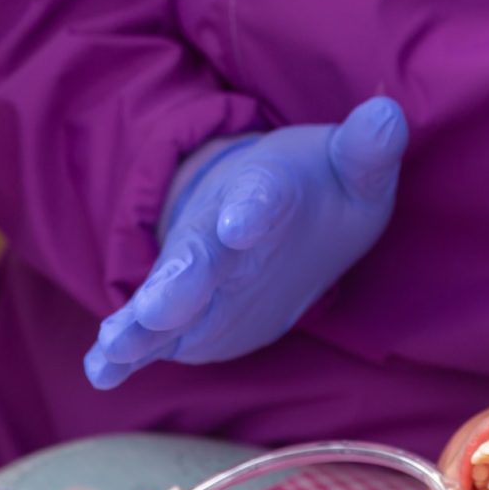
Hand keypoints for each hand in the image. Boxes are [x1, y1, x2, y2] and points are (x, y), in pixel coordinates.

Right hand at [85, 97, 407, 388]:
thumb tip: (389, 117)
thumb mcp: (352, 169)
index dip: (251, 208)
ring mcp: (196, 274)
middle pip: (199, 255)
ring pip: (164, 296)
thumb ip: (368, 149)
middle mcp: (219, 232)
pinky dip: (122, 349)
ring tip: (116, 345)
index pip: (260, 197)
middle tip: (161, 306)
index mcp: (266, 192)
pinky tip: (99, 372)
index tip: (241, 224)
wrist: (260, 206)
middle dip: (180, 280)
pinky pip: (150, 331)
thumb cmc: (317, 189)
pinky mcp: (183, 312)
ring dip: (141, 321)